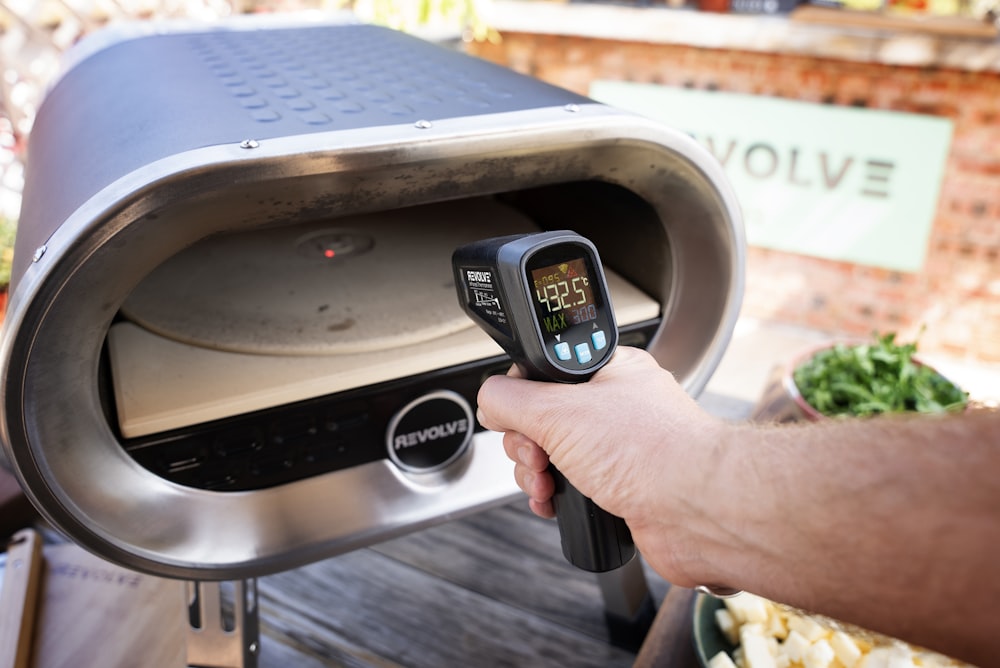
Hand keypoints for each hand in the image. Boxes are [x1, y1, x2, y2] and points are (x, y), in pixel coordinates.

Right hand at [476, 346, 729, 586]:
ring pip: (554, 456)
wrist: (699, 511)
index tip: (513, 415)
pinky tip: (559, 503)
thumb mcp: (559, 411)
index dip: (521, 396)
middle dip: (527, 444)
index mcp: (608, 371)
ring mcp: (619, 449)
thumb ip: (512, 399)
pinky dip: (557, 497)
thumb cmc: (653, 452)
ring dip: (538, 474)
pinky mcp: (622, 487)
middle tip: (538, 454)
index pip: (545, 372)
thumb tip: (490, 398)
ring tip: (550, 484)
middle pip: (541, 418)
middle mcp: (615, 407)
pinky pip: (572, 487)